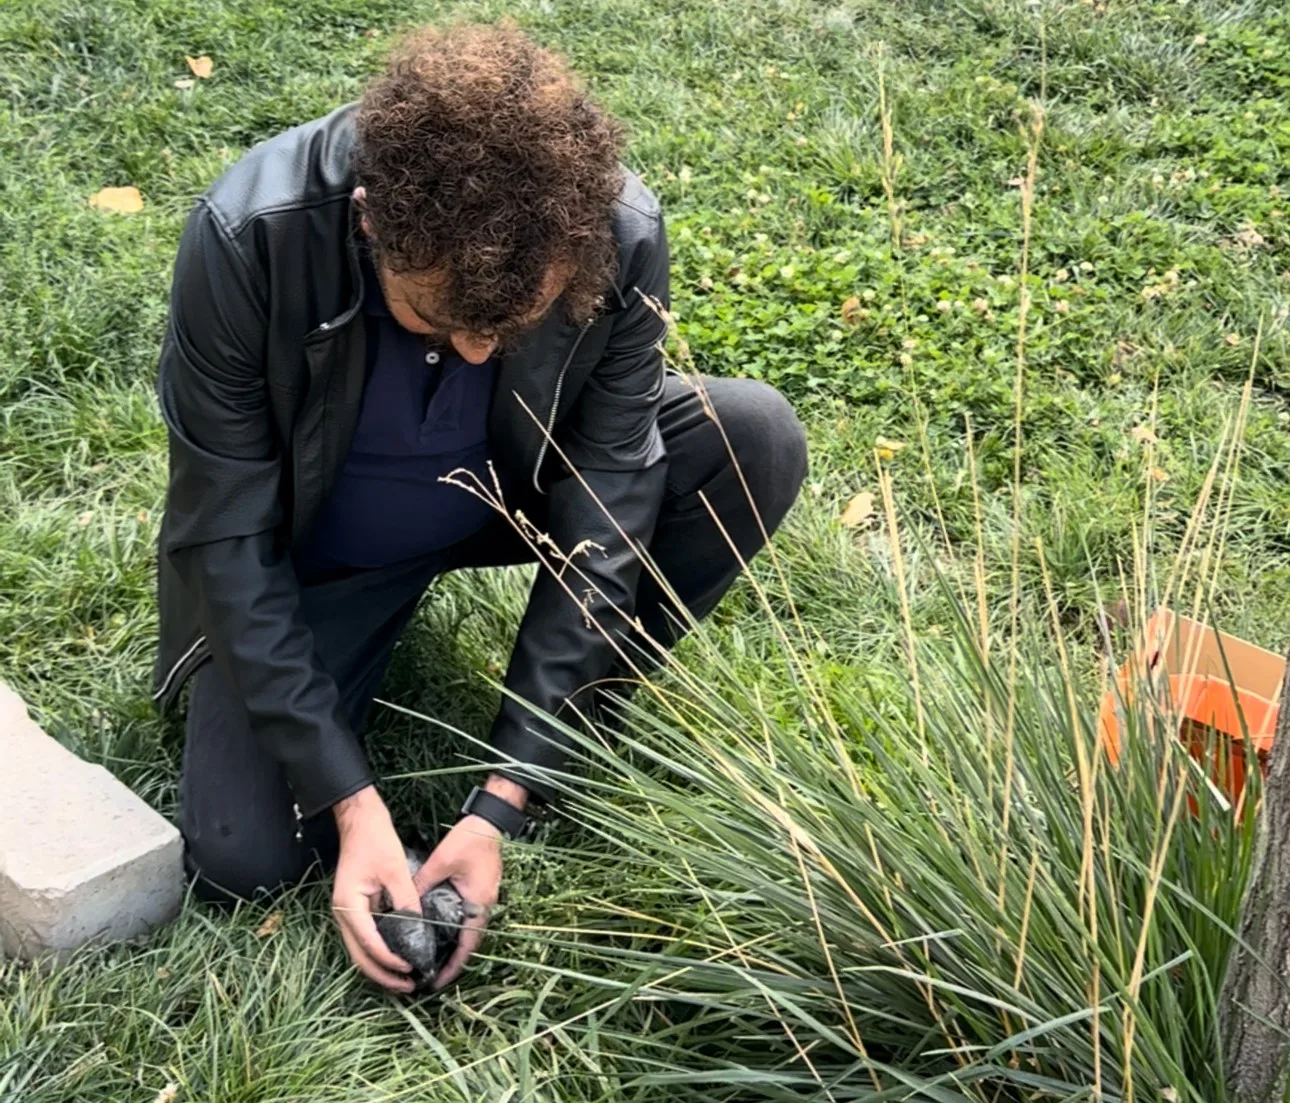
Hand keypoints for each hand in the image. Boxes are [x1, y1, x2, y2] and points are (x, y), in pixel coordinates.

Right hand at [331, 785, 420, 993]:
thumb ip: (406, 901)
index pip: (368, 942)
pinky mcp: (355, 907)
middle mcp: (343, 913)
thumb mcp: (395, 870)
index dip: (389, 960)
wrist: (360, 820)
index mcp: (348, 905)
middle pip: (359, 955)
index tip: (411, 969)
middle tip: (408, 986)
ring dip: (380, 966)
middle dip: (382, 974)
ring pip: (360, 949)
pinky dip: (379, 950)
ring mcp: (347, 911)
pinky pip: (365, 936)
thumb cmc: (376, 840)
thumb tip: (419, 929)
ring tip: (405, 978)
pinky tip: (398, 955)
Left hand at [414, 775, 526, 989]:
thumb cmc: (470, 839)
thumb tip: (403, 904)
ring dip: (452, 946)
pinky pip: (468, 918)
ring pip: (468, 931)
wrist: (491, 820)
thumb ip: (422, 883)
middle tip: (427, 975)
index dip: (452, 967)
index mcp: (478, 904)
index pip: (467, 946)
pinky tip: (438, 931)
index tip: (435, 983)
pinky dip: (455, 930)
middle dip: (450, 961)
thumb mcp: (442, 861)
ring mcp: (484, 899)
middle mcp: (485, 906)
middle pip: (468, 943)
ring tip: (430, 958)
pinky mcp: (481, 891)